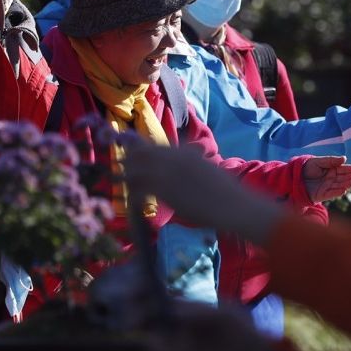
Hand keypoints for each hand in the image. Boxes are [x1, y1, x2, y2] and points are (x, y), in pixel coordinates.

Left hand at [124, 144, 284, 242]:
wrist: (233, 204)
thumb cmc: (226, 192)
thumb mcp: (208, 169)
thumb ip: (195, 160)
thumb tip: (192, 153)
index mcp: (185, 153)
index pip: (154, 146)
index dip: (139, 149)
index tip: (129, 153)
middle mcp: (173, 158)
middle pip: (140, 154)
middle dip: (128, 160)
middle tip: (117, 168)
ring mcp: (167, 173)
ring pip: (135, 170)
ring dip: (125, 177)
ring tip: (117, 183)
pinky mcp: (165, 190)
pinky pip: (139, 190)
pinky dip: (131, 195)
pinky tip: (129, 202)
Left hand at [302, 155, 350, 202]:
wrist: (294, 177)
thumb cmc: (306, 168)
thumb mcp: (318, 161)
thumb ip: (331, 160)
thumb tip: (344, 158)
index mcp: (331, 170)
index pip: (343, 169)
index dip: (350, 169)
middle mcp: (331, 179)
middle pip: (343, 178)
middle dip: (350, 177)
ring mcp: (328, 187)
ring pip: (339, 186)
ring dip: (346, 184)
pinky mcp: (323, 195)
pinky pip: (331, 194)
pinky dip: (337, 192)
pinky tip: (344, 189)